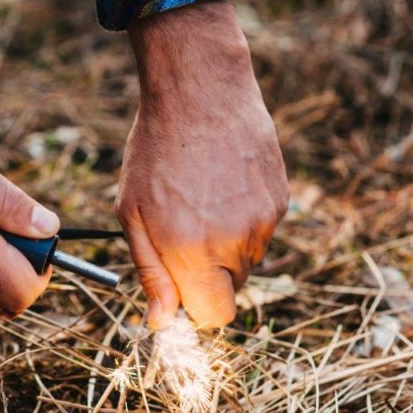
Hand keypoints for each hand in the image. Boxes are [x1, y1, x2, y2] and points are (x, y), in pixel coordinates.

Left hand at [119, 0, 287, 328]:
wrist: (200, 90)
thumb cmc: (155, 150)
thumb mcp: (132, 214)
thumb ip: (152, 273)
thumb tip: (161, 322)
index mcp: (194, 251)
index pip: (214, 317)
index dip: (196, 308)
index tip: (180, 286)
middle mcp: (236, 242)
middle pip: (230, 289)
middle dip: (207, 274)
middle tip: (183, 228)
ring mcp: (264, 220)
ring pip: (247, 259)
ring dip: (226, 244)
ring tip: (202, 198)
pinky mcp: (280, 199)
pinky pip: (261, 230)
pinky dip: (243, 218)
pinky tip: (222, 183)